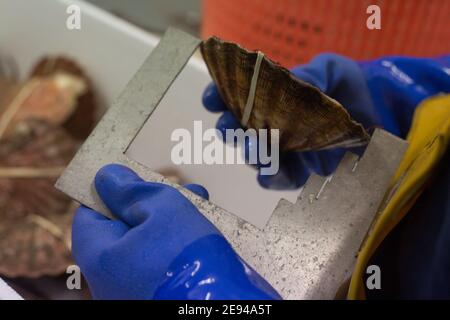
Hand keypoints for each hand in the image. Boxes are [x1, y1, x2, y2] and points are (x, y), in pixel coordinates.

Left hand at [72, 164, 280, 299]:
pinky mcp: (154, 297)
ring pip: (144, 245)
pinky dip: (174, 246)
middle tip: (178, 189)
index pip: (90, 212)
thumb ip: (132, 190)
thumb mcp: (162, 208)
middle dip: (151, 203)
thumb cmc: (188, 258)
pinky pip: (158, 265)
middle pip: (121, 229)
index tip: (138, 178)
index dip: (113, 191)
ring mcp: (131, 293)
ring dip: (168, 221)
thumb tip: (108, 177)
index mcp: (99, 256)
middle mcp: (108, 280)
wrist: (223, 306)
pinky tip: (199, 232)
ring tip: (199, 204)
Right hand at [202, 53, 377, 188]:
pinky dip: (273, 177)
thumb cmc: (346, 85)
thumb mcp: (329, 70)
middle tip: (228, 127)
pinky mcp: (301, 171)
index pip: (234, 97)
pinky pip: (280, 180)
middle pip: (237, 131)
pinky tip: (270, 172)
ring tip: (255, 149)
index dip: (219, 98)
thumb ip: (308, 75)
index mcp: (267, 96)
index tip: (212, 98)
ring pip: (255, 158)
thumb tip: (287, 84)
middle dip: (228, 129)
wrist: (377, 109)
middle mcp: (268, 124)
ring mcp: (283, 150)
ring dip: (250, 154)